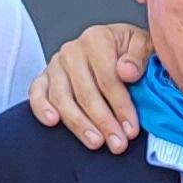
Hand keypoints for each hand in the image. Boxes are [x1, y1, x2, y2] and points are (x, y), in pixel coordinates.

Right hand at [23, 24, 152, 152]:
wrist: (116, 48)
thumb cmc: (130, 51)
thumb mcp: (145, 46)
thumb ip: (139, 57)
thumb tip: (127, 72)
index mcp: (97, 39)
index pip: (107, 78)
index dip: (120, 106)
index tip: (131, 129)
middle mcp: (72, 50)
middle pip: (85, 92)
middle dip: (103, 122)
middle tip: (117, 144)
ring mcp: (56, 64)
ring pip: (62, 98)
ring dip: (79, 123)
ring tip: (95, 142)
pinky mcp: (44, 77)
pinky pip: (37, 93)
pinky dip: (41, 108)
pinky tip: (53, 122)